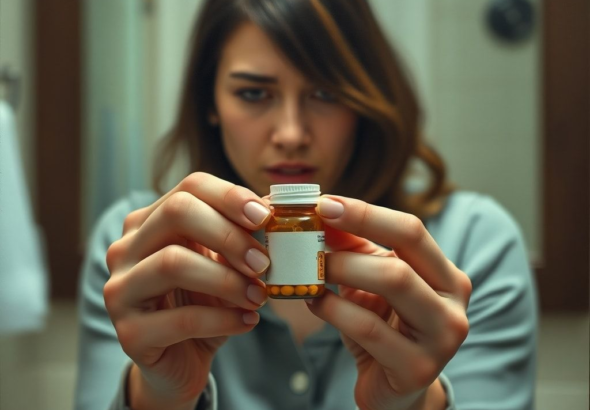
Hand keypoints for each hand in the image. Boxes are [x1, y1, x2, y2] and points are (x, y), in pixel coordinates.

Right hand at [104, 173, 270, 408]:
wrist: (179, 360)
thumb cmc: (203, 304)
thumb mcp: (223, 265)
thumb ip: (240, 237)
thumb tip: (274, 207)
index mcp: (150, 223)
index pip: (189, 187)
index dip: (231, 196)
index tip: (266, 217)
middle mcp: (127, 248)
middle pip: (177, 212)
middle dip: (229, 235)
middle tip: (264, 263)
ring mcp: (120, 289)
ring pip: (173, 263)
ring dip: (228, 280)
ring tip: (259, 296)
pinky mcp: (129, 332)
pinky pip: (181, 319)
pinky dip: (224, 320)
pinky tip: (247, 321)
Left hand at [306, 196, 471, 409]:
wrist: (396, 388)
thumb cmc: (384, 327)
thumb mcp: (371, 282)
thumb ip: (354, 248)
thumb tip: (323, 212)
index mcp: (446, 276)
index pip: (411, 231)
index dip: (366, 214)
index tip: (325, 204)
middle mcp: (453, 304)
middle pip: (401, 259)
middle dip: (347, 249)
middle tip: (309, 247)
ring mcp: (441, 339)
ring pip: (391, 285)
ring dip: (341, 274)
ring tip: (311, 274)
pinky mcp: (417, 368)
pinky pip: (368, 328)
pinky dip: (334, 309)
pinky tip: (316, 302)